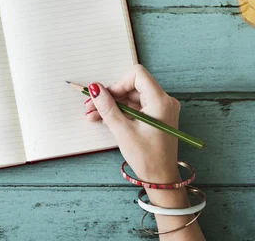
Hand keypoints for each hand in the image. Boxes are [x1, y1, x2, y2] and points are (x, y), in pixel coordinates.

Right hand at [84, 64, 180, 183]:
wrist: (161, 179)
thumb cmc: (147, 157)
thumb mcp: (123, 131)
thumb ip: (107, 107)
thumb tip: (95, 88)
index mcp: (160, 101)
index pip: (137, 75)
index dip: (118, 83)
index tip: (105, 96)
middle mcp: (163, 102)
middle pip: (132, 87)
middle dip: (110, 96)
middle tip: (91, 106)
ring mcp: (160, 110)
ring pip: (131, 98)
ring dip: (112, 105)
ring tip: (93, 115)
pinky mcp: (155, 118)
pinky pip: (135, 108)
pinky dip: (120, 112)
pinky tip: (103, 119)